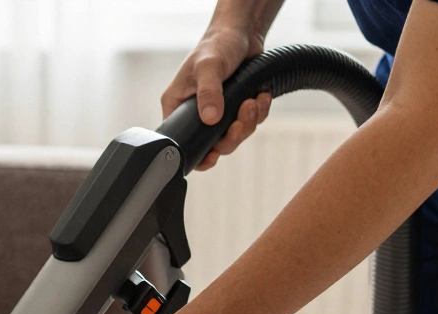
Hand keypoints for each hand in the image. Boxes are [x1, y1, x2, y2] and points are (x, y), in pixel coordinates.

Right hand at [161, 25, 272, 170]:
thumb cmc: (216, 45)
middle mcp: (196, 113)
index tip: (213, 156)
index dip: (198, 154)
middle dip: (232, 136)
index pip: (182, 140)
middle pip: (213, 144)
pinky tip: (260, 97)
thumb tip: (210, 119)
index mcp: (177, 107)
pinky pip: (249, 123)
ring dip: (248, 123)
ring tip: (253, 102)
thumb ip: (208, 93)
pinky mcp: (236, 109)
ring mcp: (218, 113)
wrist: (241, 33)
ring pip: (234, 136)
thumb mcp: (207, 67)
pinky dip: (258, 113)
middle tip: (240, 122)